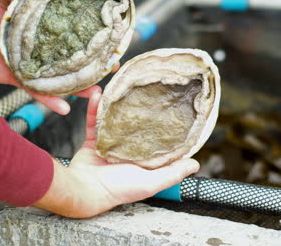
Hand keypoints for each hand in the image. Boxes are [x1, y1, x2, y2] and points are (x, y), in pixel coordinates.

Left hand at [0, 0, 119, 114]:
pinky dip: (51, 102)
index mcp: (48, 33)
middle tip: (111, 68)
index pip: (75, 36)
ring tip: (96, 93)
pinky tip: (64, 109)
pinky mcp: (26, 82)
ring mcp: (39, 68)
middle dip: (95, 66)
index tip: (111, 42)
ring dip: (80, 88)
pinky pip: (41, 93)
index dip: (94, 39)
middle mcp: (48, 52)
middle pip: (76, 61)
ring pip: (63, 81)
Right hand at [34, 86, 199, 217]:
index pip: (157, 143)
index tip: (171, 110)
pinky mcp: (93, 140)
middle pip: (136, 128)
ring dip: (117, 106)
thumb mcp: (151, 182)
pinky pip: (95, 121)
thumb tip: (195, 164)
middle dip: (140, 112)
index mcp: (142, 161)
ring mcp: (110, 145)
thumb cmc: (119, 189)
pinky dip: (96, 108)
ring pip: (115, 121)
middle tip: (147, 92)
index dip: (164, 129)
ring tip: (122, 89)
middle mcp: (127, 152)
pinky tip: (100, 95)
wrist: (85, 190)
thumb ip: (173, 173)